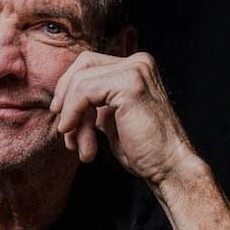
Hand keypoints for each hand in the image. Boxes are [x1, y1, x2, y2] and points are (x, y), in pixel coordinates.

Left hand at [50, 51, 195, 183]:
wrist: (169, 168)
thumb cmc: (141, 148)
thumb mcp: (110, 116)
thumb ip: (93, 100)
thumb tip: (60, 98)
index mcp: (135, 66)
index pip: (88, 63)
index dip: (68, 88)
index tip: (62, 115)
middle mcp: (138, 61)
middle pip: (82, 64)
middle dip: (66, 97)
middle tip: (64, 128)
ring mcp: (135, 69)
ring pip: (80, 80)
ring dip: (72, 116)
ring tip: (77, 145)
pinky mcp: (130, 83)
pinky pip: (84, 91)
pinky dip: (73, 114)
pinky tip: (78, 139)